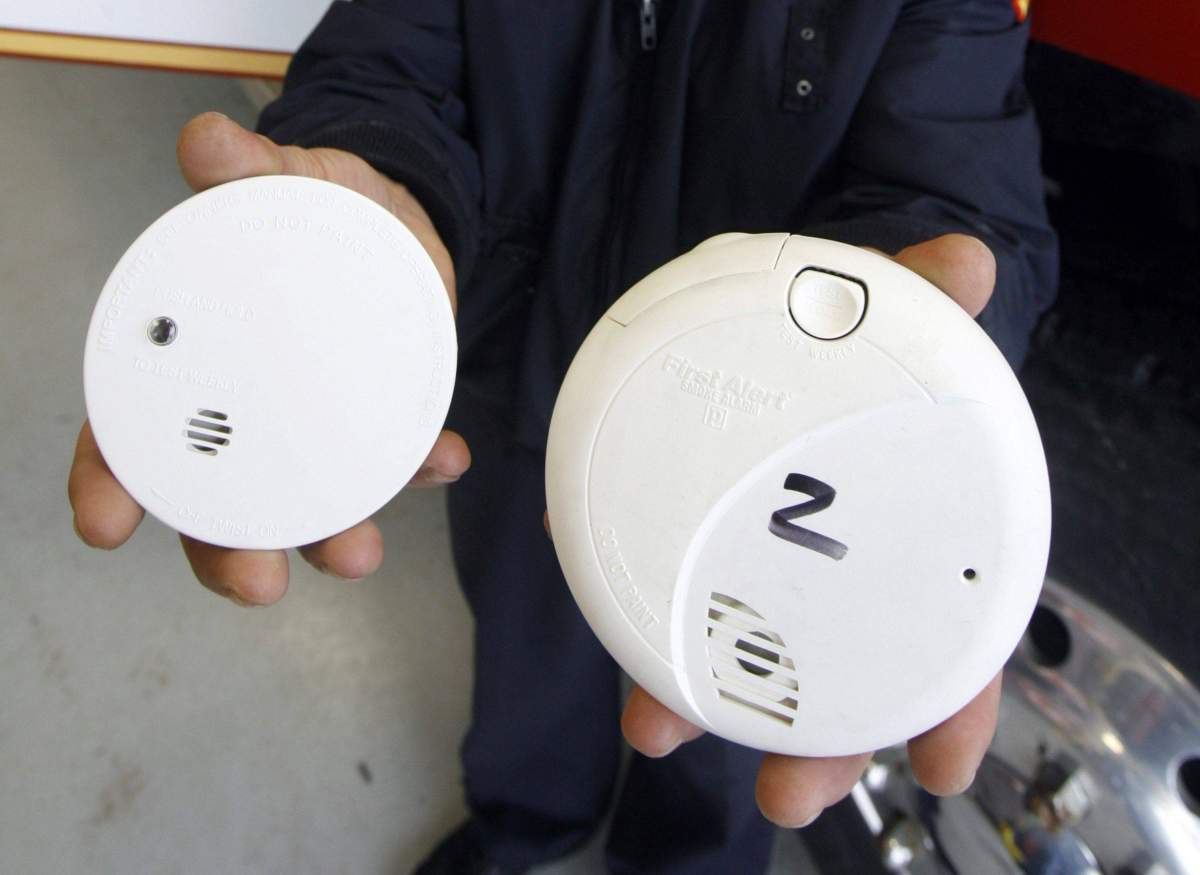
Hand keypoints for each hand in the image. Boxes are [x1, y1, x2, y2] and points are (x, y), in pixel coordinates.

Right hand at [68, 112, 470, 605]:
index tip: (106, 524)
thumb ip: (244, 166)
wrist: (389, 213)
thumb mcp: (278, 176)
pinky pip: (399, 460)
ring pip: (306, 508)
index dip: (111, 480)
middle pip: (216, 505)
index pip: (129, 430)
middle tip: (256, 581)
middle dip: (228, 553)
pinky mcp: (377, 423)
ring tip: (356, 553)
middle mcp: (246, 415)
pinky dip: (421, 468)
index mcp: (192, 363)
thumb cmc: (307, 205)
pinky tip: (447, 458)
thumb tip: (209, 141)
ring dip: (329, 541)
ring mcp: (313, 429)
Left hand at [621, 234, 1002, 825]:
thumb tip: (968, 261)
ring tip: (657, 733)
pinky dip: (642, 631)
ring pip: (749, 666)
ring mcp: (762, 570)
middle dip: (816, 749)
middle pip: (844, 686)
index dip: (952, 708)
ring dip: (706, 711)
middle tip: (783, 795)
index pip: (953, 641)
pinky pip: (671, 605)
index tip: (938, 765)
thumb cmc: (845, 350)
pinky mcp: (693, 549)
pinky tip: (608, 633)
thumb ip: (921, 293)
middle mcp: (840, 577)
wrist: (773, 334)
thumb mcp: (885, 318)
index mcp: (909, 541)